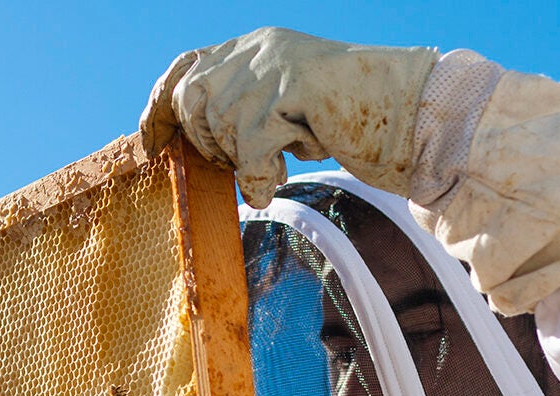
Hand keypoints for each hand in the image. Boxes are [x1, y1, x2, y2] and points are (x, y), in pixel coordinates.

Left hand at [139, 27, 436, 207]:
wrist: (412, 114)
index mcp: (256, 48)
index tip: (146, 141)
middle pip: (194, 100)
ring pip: (219, 125)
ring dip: (241, 161)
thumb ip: (247, 113)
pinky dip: (256, 175)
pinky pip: (248, 147)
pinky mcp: (292, 91)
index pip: (187, 66)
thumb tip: (202, 141)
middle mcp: (259, 50)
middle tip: (245, 164)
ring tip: (275, 169)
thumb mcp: (288, 111)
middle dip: (208, 145)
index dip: (159, 104)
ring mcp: (276, 67)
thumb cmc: (355, 122)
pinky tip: (274, 183)